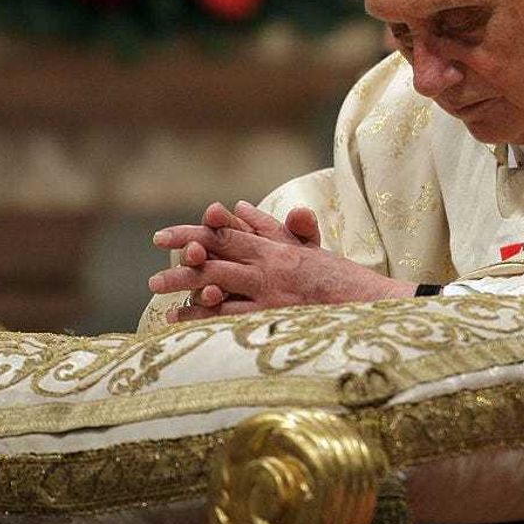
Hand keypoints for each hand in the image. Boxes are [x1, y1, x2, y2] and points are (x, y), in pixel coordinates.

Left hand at [149, 203, 413, 321]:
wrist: (369, 302)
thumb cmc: (338, 278)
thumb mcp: (306, 246)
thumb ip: (272, 226)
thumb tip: (239, 204)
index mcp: (277, 246)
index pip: (227, 233)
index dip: (193, 232)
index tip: (164, 236)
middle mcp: (271, 264)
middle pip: (216, 255)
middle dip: (182, 258)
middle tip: (154, 264)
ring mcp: (272, 290)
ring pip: (218, 283)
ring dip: (185, 285)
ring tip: (157, 288)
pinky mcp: (276, 315)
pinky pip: (232, 315)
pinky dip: (205, 315)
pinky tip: (182, 319)